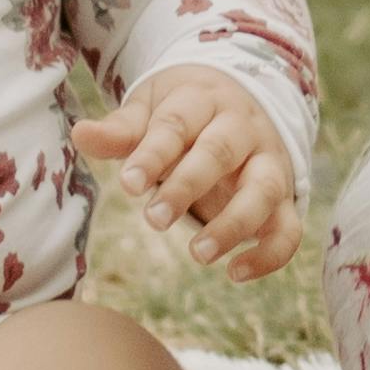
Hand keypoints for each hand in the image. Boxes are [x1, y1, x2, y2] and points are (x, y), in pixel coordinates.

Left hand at [78, 64, 301, 278]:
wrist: (241, 96)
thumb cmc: (183, 112)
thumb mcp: (150, 110)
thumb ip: (121, 130)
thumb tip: (80, 134)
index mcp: (203, 101)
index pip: (178, 126)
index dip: (154, 155)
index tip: (128, 185)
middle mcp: (242, 129)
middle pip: (221, 152)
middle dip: (187, 186)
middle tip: (152, 220)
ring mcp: (268, 162)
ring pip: (264, 189)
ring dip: (235, 223)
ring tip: (198, 254)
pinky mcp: (285, 196)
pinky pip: (289, 227)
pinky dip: (270, 254)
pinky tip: (234, 273)